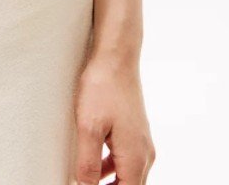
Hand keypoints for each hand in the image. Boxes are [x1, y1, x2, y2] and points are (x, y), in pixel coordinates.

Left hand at [71, 51, 155, 183]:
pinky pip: (126, 162)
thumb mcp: (88, 128)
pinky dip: (112, 170)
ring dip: (110, 184)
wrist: (116, 56)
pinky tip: (95, 166)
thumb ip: (88, 164)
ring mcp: (142, 143)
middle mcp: (145, 154)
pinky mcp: (135, 132)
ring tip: (86, 181)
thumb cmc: (102, 87)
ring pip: (129, 177)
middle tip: (84, 183)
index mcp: (135, 159)